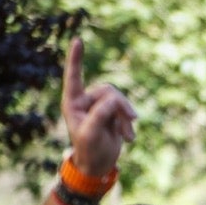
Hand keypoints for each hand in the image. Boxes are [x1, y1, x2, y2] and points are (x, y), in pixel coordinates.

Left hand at [61, 38, 137, 175]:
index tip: (78, 40)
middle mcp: (85, 101)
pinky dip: (128, 123)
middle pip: (108, 91)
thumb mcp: (92, 134)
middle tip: (133, 120)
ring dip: (126, 117)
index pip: (74, 77)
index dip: (76, 59)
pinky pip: (125, 109)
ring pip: (119, 99)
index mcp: (72, 103)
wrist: (99, 165)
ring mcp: (99, 106)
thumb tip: (113, 100)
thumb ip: (100, 114)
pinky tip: (128, 137)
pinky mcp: (112, 113)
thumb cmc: (89, 151)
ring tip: (128, 136)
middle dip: (121, 105)